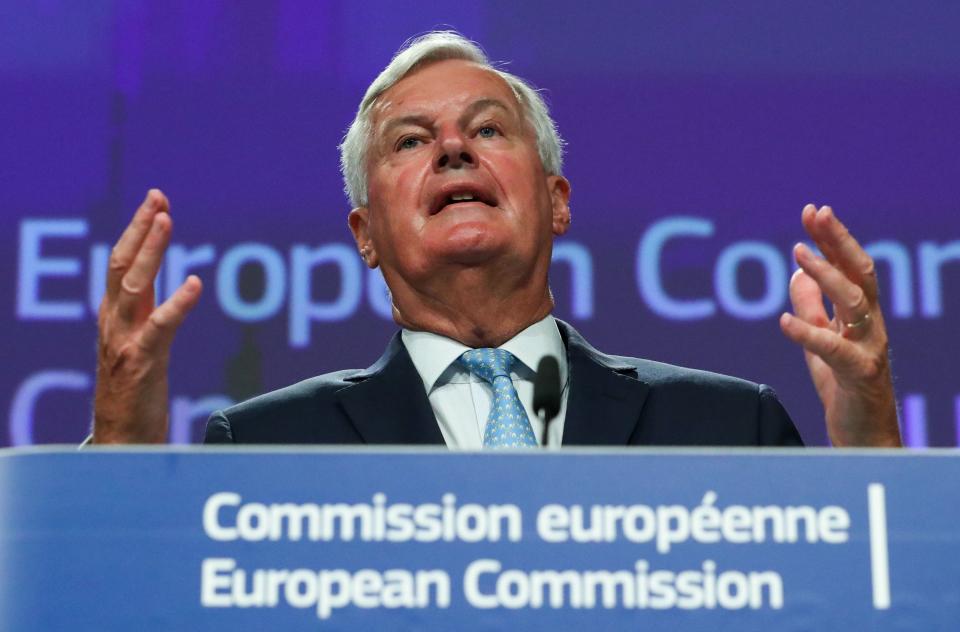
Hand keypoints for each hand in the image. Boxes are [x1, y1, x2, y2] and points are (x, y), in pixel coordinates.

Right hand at [92, 190, 202, 442]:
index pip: (122, 265)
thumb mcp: (140, 348)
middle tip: (158, 198)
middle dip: (141, 229)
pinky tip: (194, 283)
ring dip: (150, 250)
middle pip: (122, 266)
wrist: (120, 445)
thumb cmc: (134, 398)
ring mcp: (123, 343)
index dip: (137, 232)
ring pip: (134, 286)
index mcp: (114, 319)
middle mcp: (113, 325)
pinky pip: (159, 327)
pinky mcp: (141, 364)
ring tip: (166, 220)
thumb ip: (148, 317)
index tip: (156, 203)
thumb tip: (168, 289)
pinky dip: (177, 303)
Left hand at [779, 204, 901, 446]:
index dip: (833, 239)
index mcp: (861, 316)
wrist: (864, 438)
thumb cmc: (845, 389)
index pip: (850, 267)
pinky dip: (808, 334)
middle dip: (838, 241)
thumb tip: (798, 271)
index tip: (813, 211)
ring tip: (799, 253)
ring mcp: (869, 349)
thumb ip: (812, 309)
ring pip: (855, 303)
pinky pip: (834, 350)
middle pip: (860, 273)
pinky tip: (783, 321)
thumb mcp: (821, 342)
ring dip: (827, 275)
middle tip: (816, 214)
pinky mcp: (859, 376)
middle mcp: (871, 326)